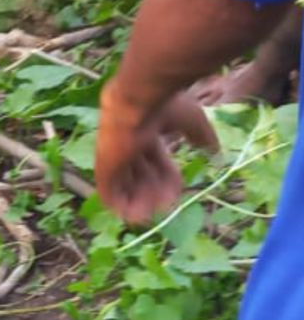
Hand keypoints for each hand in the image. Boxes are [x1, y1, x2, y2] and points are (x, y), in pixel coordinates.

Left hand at [95, 85, 218, 223]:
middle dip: (155, 194)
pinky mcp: (103, 168)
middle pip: (141, 178)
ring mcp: (114, 158)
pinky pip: (109, 194)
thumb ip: (202, 137)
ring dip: (141, 204)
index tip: (175, 194)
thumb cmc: (164, 106)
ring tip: (154, 214)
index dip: (167, 180)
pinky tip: (137, 217)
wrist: (138, 102)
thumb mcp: (192, 120)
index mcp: (145, 134)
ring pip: (127, 188)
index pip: (155, 163)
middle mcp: (127, 148)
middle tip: (167, 206)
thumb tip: (216, 154)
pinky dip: (122, 208)